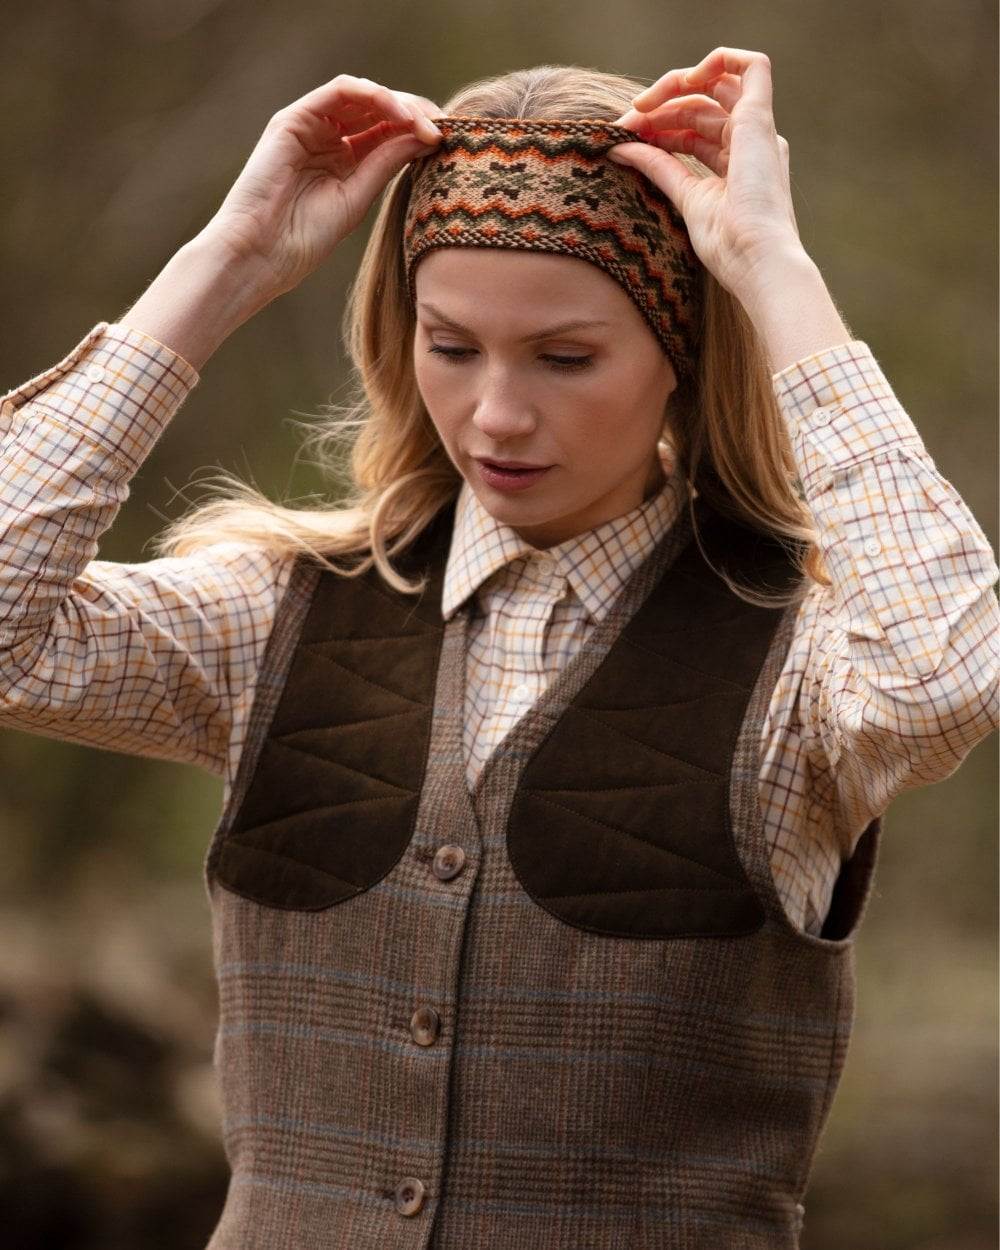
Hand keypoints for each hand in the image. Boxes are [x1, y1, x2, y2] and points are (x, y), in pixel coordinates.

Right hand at [199, 75, 443, 299]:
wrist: (260, 253)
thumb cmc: (303, 239)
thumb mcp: (357, 197)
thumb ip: (387, 162)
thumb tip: (427, 135)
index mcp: (345, 161)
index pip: (388, 132)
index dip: (419, 132)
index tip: (447, 144)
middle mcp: (329, 138)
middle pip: (379, 110)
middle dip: (415, 113)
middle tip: (442, 128)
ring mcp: (311, 126)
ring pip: (363, 95)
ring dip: (399, 103)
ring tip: (423, 122)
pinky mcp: (294, 119)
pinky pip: (340, 91)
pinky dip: (372, 95)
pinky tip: (397, 112)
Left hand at [609, 48, 804, 299]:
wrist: (756, 260)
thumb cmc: (728, 247)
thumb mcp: (685, 198)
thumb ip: (659, 168)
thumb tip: (620, 149)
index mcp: (738, 165)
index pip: (693, 132)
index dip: (658, 129)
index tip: (626, 140)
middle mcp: (751, 143)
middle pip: (700, 107)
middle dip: (658, 110)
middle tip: (624, 125)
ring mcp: (758, 130)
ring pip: (716, 85)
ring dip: (672, 89)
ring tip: (639, 109)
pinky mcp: (760, 120)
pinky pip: (751, 66)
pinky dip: (716, 61)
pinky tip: (681, 82)